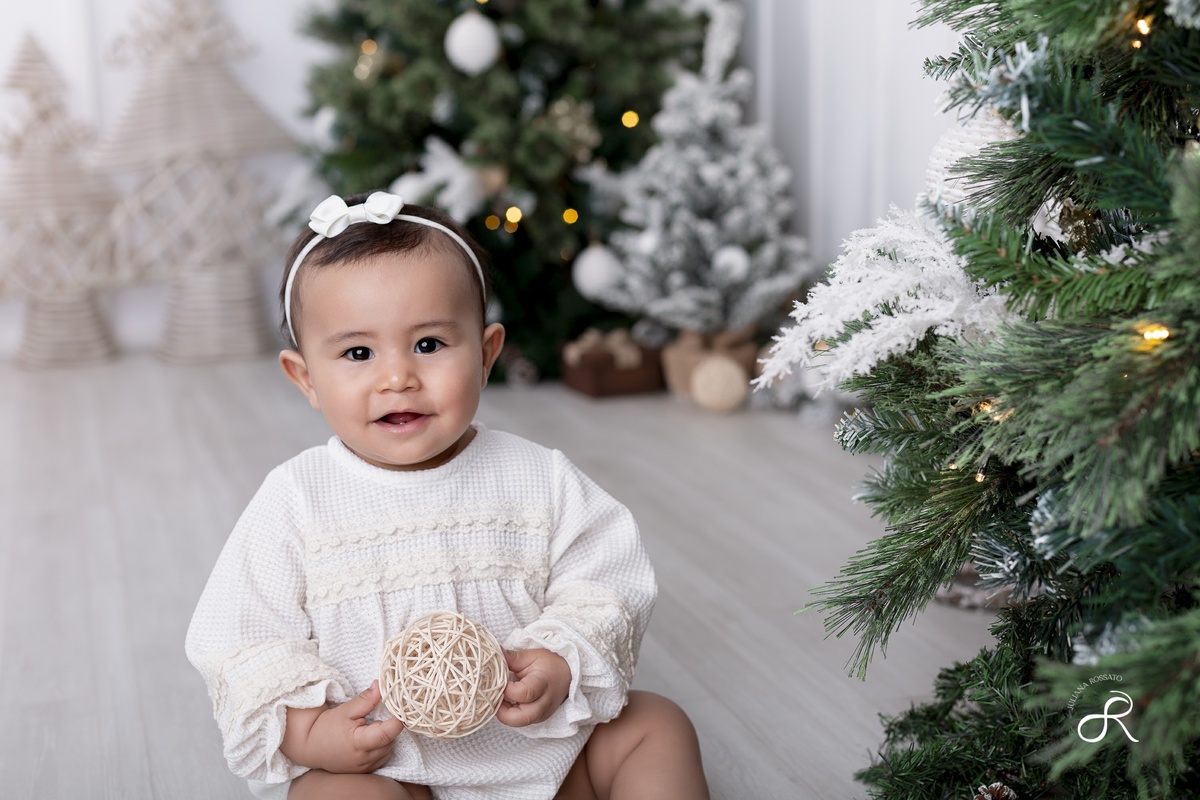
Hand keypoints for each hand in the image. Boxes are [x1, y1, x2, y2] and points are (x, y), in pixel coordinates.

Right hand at [281, 680, 403, 772]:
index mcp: (360, 743)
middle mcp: (365, 759)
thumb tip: (381, 686)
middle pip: (391, 740)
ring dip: (386, 737)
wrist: (312, 746)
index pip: (388, 733)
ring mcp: (365, 767)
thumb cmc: (327, 727)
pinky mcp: (366, 771)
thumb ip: (366, 700)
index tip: (400, 708)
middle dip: (389, 727)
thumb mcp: (346, 710)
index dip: (398, 719)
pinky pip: (383, 756)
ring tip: (370, 728)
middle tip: (377, 716)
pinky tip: (369, 738)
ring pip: (389, 749)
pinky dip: (381, 746)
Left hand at [496, 648, 570, 727]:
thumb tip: (495, 652)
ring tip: (502, 698)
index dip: (507, 689)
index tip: (500, 680)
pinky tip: (508, 702)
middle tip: (495, 697)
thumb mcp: (531, 656)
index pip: (524, 694)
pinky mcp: (539, 719)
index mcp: (543, 683)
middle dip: (503, 711)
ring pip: (520, 723)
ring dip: (506, 714)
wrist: (567, 675)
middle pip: (522, 718)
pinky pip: (522, 722)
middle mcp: (544, 703)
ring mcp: (542, 714)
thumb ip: (512, 658)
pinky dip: (511, 715)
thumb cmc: (548, 664)